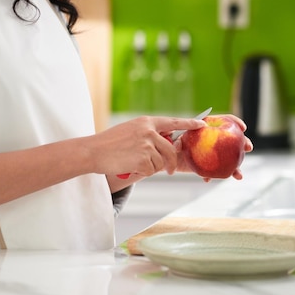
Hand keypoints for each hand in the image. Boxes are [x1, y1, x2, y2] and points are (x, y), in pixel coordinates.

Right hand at [87, 116, 205, 178]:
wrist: (93, 151)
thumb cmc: (110, 143)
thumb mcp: (131, 131)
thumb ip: (149, 134)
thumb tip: (167, 143)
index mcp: (146, 122)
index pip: (173, 121)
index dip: (189, 123)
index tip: (202, 124)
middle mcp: (149, 131)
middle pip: (170, 149)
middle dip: (171, 162)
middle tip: (170, 171)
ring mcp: (147, 144)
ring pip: (161, 162)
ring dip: (151, 167)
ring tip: (134, 163)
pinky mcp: (143, 158)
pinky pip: (151, 170)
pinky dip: (142, 172)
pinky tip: (130, 167)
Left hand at [174, 114, 253, 180]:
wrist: (166, 155)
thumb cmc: (171, 140)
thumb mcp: (177, 135)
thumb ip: (183, 135)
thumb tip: (193, 133)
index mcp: (208, 128)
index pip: (225, 121)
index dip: (235, 122)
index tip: (243, 127)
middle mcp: (213, 140)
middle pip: (233, 140)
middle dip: (243, 143)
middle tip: (248, 147)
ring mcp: (212, 153)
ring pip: (228, 159)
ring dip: (235, 168)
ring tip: (239, 175)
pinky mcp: (206, 165)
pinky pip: (214, 171)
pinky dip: (212, 176)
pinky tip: (208, 180)